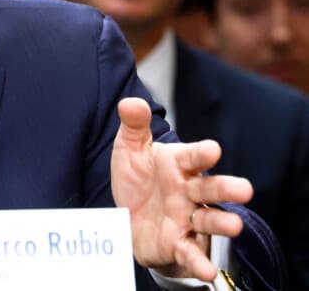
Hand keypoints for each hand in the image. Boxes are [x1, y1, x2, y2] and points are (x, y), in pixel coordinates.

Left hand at [110, 97, 252, 280]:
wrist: (130, 215)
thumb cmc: (138, 177)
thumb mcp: (131, 148)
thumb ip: (133, 125)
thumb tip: (129, 102)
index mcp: (178, 164)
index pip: (193, 157)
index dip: (202, 154)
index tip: (212, 150)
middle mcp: (188, 191)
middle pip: (210, 189)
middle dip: (226, 188)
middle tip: (244, 189)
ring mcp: (187, 218)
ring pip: (208, 220)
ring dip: (222, 224)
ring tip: (235, 226)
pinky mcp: (178, 243)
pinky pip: (190, 253)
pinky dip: (198, 262)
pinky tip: (206, 271)